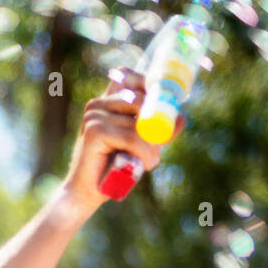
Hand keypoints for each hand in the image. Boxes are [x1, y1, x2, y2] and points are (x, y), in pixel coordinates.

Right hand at [59, 68, 184, 219]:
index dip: (148, 83)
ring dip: (151, 145)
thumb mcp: (140, 144)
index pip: (128, 76)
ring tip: (151, 162)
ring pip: (138, 123)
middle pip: (140, 99)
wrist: (87, 192)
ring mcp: (95, 115)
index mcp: (106, 102)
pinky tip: (146, 165)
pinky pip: (131, 137)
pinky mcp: (95, 131)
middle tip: (159, 146)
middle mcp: (98, 104)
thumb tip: (181, 117)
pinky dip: (144, 153)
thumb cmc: (112, 168)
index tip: (166, 103)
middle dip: (156, 123)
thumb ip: (157, 130)